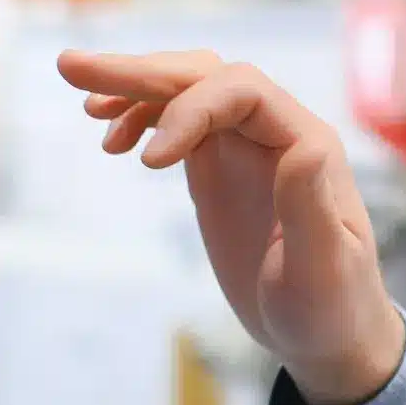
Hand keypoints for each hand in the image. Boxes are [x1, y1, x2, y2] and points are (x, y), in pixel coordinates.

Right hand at [58, 50, 405, 404]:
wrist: (327, 335)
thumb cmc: (332, 307)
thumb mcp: (322, 267)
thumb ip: (311, 207)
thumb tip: (306, 147)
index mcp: (310, 147)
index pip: (244, 92)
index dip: (191, 108)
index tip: (149, 163)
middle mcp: (280, 135)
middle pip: (208, 78)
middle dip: (142, 72)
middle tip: (72, 69)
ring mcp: (249, 149)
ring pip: (189, 92)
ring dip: (134, 87)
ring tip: (83, 104)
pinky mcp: (223, 169)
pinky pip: (180, 122)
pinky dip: (143, 119)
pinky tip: (111, 139)